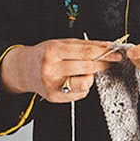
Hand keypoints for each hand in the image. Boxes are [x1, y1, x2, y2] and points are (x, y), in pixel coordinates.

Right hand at [0, 38, 122, 102]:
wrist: (24, 70)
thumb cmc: (45, 54)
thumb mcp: (61, 43)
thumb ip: (84, 45)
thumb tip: (108, 46)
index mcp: (53, 51)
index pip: (85, 52)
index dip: (104, 53)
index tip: (116, 52)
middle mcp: (51, 69)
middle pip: (87, 67)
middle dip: (103, 64)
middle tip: (111, 61)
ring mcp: (52, 85)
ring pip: (85, 83)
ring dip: (91, 77)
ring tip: (85, 71)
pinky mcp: (54, 97)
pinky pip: (80, 94)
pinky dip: (83, 86)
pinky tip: (75, 79)